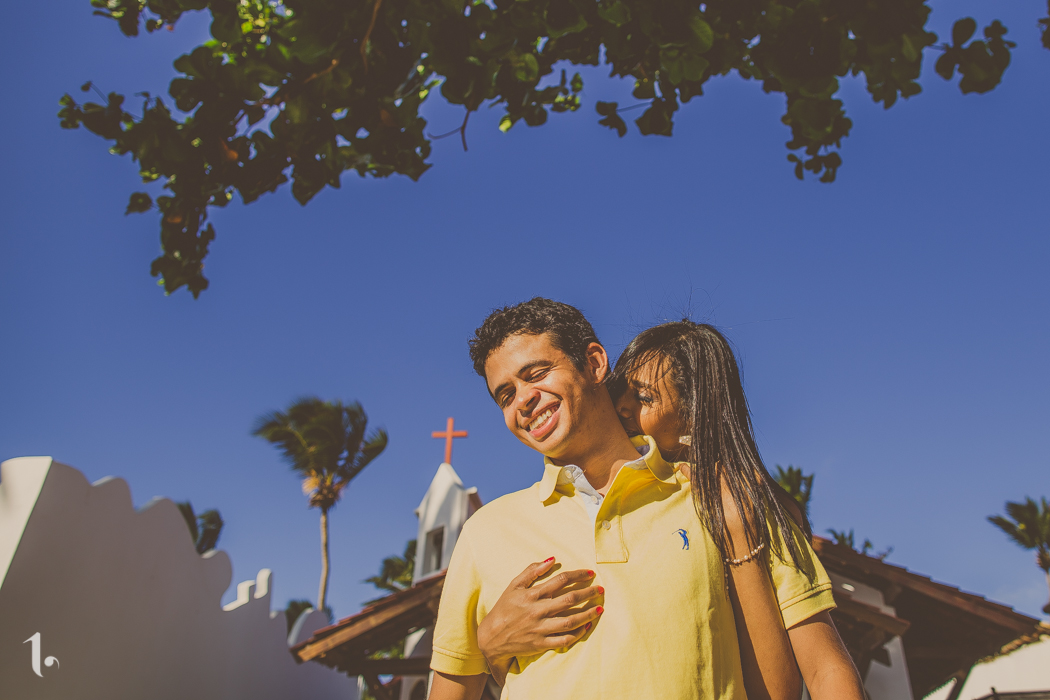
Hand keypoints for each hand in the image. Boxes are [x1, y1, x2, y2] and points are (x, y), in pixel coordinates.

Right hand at [477, 558, 602, 684]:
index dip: (578, 575)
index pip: (560, 580)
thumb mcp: (513, 586)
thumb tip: (551, 559)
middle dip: (588, 593)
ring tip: (600, 608)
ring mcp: (540, 628)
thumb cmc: (504, 608)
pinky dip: (577, 634)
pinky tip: (587, 626)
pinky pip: (563, 640)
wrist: (491, 638)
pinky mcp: (541, 644)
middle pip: (569, 599)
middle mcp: (537, 611)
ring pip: (569, 621)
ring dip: (587, 614)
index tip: (590, 574)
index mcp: (531, 594)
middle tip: (600, 589)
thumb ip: (532, 571)